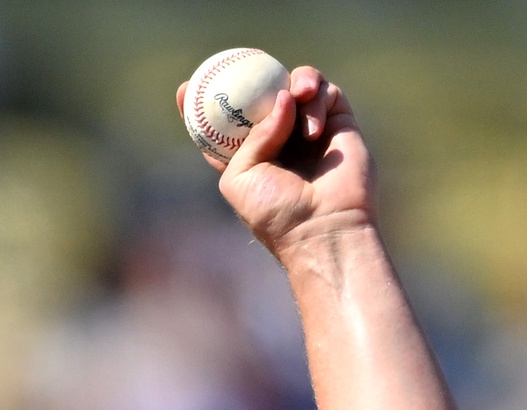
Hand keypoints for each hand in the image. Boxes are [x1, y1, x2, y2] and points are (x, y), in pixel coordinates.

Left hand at [175, 65, 374, 256]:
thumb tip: (280, 99)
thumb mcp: (239, 178)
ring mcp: (310, 130)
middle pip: (264, 95)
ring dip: (296, 82)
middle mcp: (280, 140)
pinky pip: (326, 94)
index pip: (225, 124)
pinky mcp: (340, 123)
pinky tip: (311, 128)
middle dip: (253, 78)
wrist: (323, 226)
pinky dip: (316, 100)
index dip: (204, 105)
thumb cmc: (276, 211)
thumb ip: (250, 137)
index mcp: (250, 156)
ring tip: (296, 96)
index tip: (186, 90)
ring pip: (298, 85)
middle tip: (243, 65)